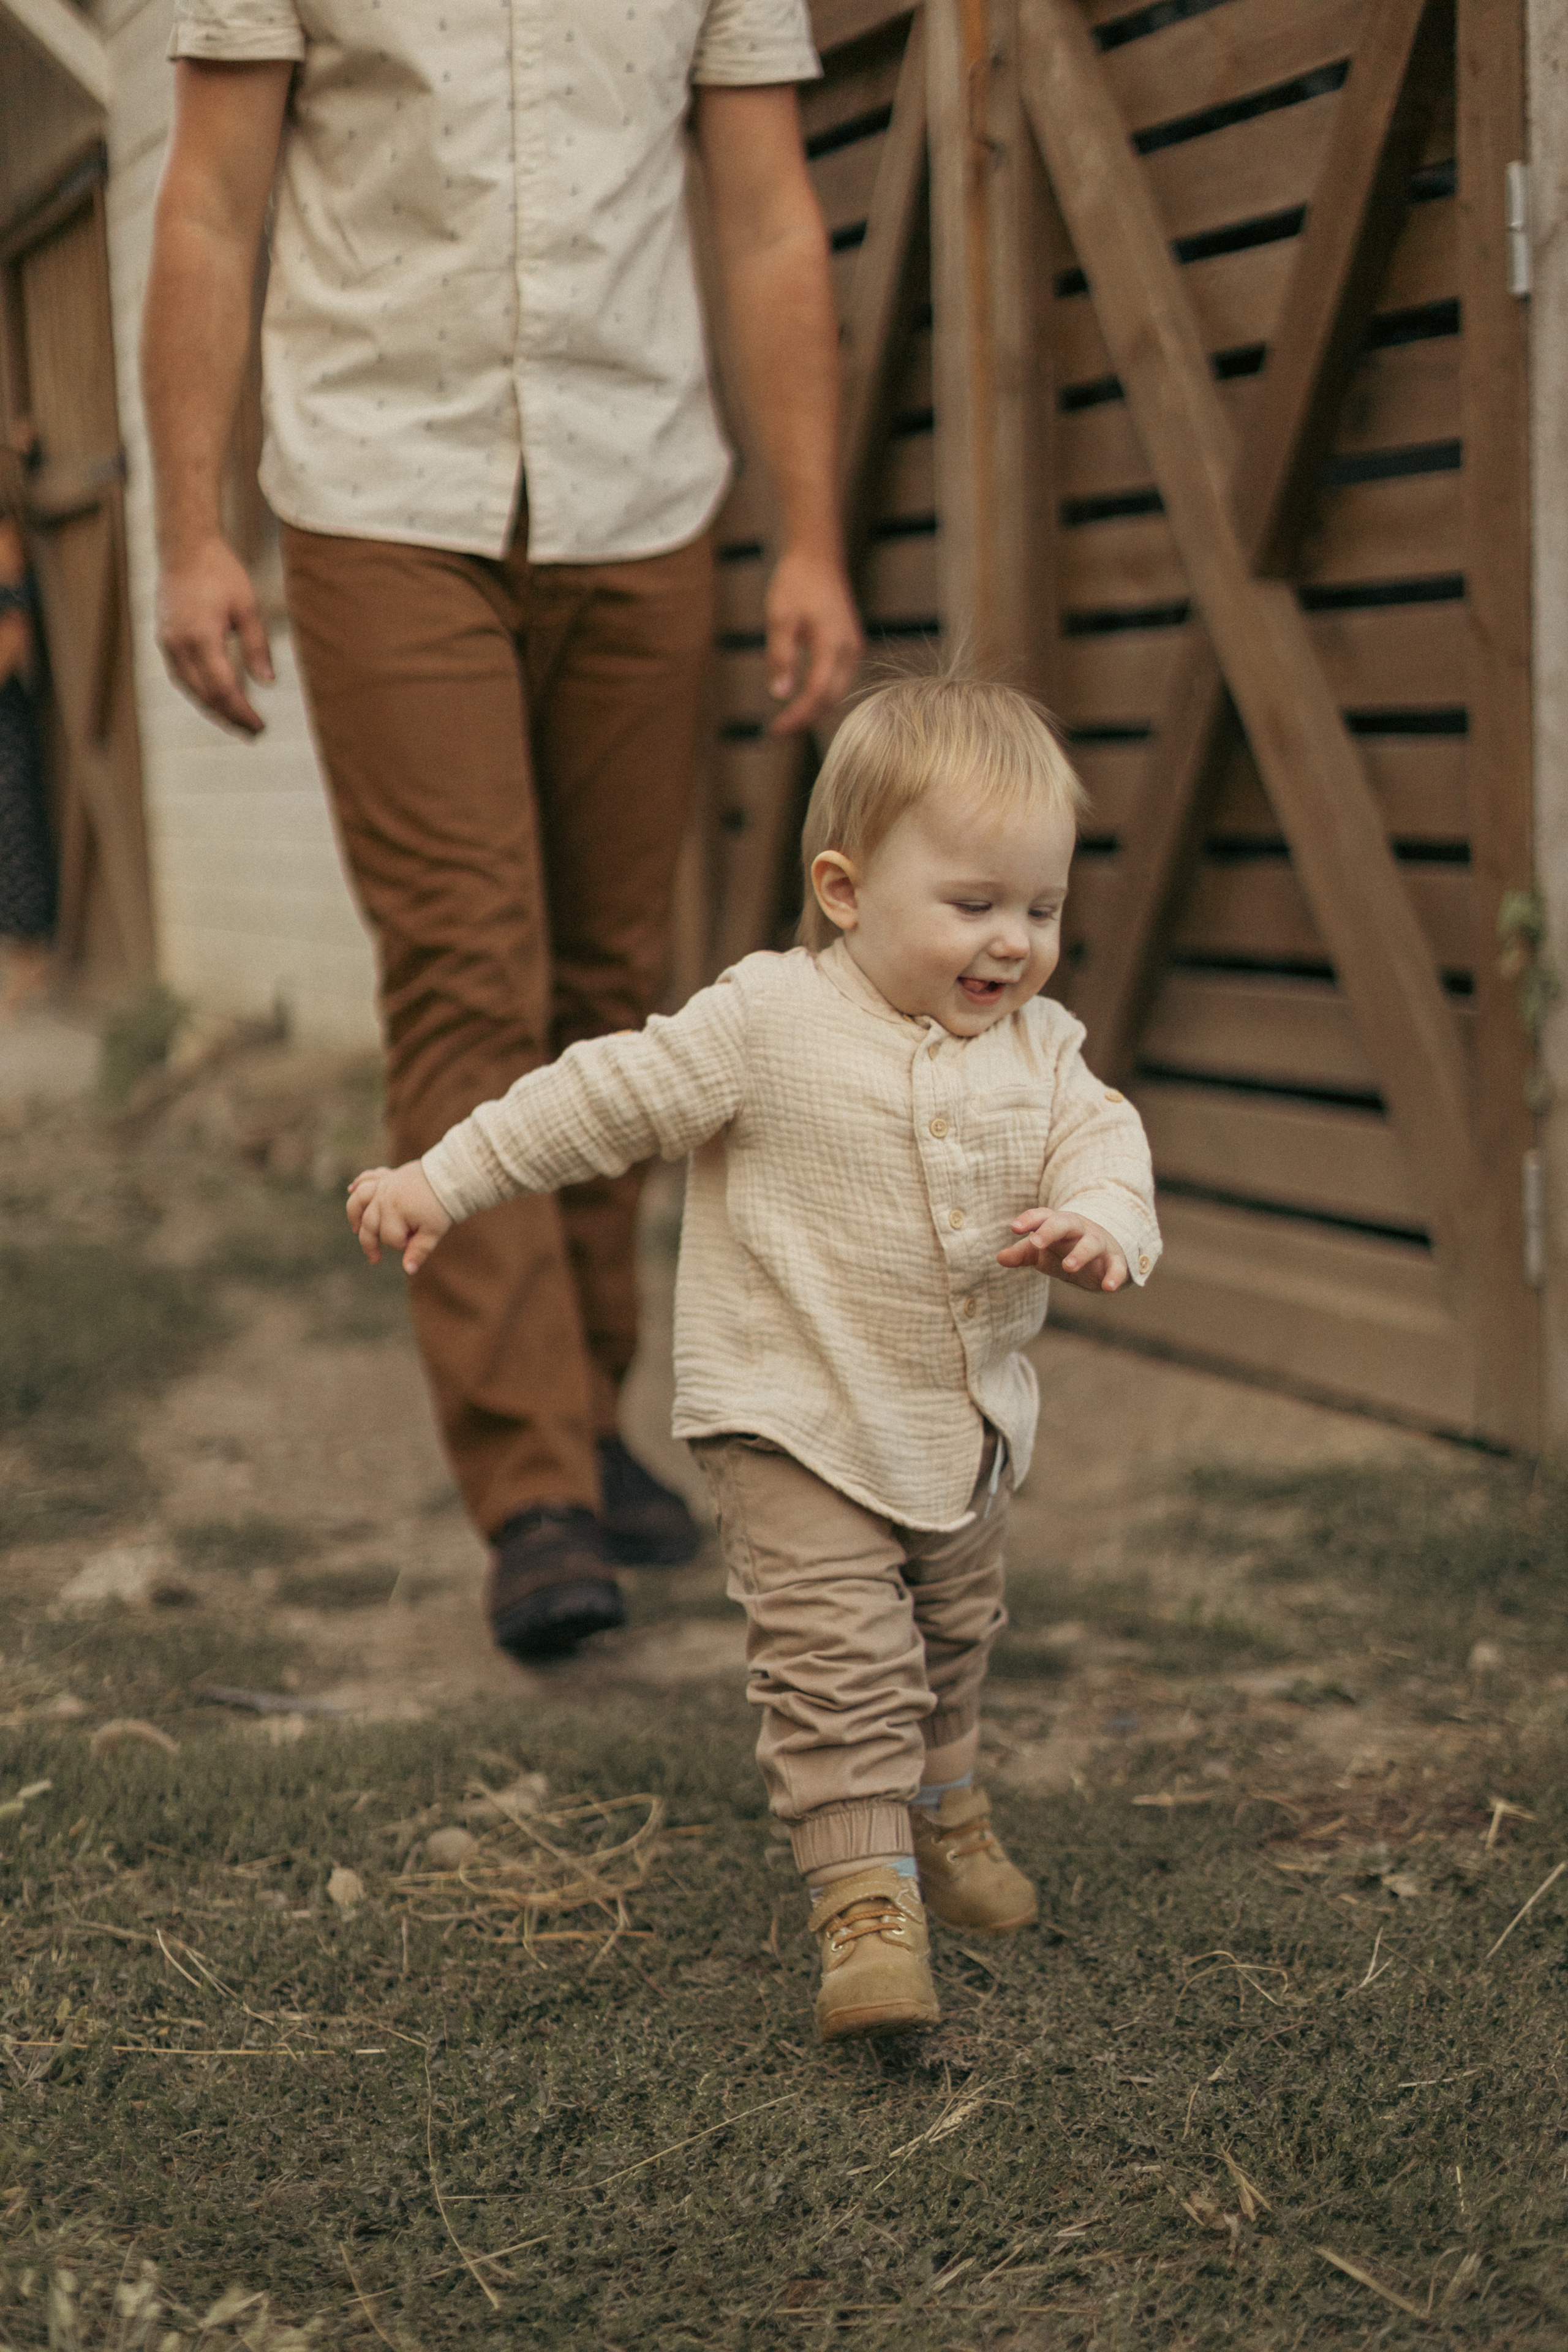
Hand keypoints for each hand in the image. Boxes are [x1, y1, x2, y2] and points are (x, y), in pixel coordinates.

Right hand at [155, 532, 274, 734]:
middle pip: (205, 696)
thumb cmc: (221, 572)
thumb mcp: (248, 607)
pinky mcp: (164, 639)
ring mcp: (168, 643)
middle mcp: (180, 645)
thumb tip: (268, 683)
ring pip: (190, 690)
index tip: (260, 726)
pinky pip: (181, 677)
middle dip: (229, 718)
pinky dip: (199, 692)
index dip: (242, 712)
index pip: (224, 689)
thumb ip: (257, 647)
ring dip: (213, 710)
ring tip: (236, 723)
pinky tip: (215, 700)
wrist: (185, 547)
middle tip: (253, 734)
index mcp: (202, 638)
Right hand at [347, 1161, 452, 1274]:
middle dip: (370, 1244)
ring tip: (356, 1229)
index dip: (402, 1245)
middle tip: (375, 1259)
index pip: (389, 1238)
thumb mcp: (434, 1231)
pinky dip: (358, 1183)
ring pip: (359, 1200)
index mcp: (394, 1211)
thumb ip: (419, 1251)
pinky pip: (367, 1178)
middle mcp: (383, 1197)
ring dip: (354, 1214)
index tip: (415, 1241)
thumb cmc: (442, 1205)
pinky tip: (351, 1189)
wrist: (450, 1175)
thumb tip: (408, 1270)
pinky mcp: (388, 1175)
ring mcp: (383, 1185)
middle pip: (369, 1224)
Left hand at [764, 544, 862, 734]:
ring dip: (814, 709)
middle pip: (831, 698)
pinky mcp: (850, 646)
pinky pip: (838, 679)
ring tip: (787, 720)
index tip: (775, 729)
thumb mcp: (780, 618)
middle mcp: (850, 649)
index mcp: (833, 643)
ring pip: (837, 691)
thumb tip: (780, 695)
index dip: (797, 715)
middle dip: (806, 718)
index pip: (817, 693)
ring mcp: (853, 648)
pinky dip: (820, 694)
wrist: (818, 556)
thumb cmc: (795, 583)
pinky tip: (801, 699)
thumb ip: (781, 657)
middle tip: (777, 731)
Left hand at [997, 1207, 1128, 1293]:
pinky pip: (1116, 1265)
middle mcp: (1078, 1229)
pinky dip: (1115, 1275)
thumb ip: (1023, 1254)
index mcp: (1057, 1224)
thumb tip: (1000, 1257)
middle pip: (1065, 1223)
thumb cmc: (1065, 1249)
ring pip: (1091, 1243)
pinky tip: (1109, 1287)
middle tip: (1036, 1243)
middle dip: (1051, 1230)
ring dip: (1081, 1253)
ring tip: (1068, 1267)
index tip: (1014, 1228)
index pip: (1042, 1216)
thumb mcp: (1042, 1253)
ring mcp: (1098, 1243)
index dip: (1029, 1220)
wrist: (1103, 1254)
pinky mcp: (1114, 1259)